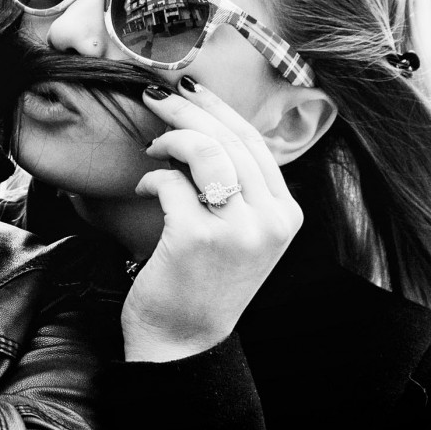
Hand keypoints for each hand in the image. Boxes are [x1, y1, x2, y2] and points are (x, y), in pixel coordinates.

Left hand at [120, 80, 301, 360]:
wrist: (182, 343)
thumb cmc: (200, 282)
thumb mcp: (239, 233)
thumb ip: (236, 186)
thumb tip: (203, 122)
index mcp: (286, 213)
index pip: (255, 142)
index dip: (219, 107)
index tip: (190, 87)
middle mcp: (271, 220)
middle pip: (229, 139)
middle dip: (187, 108)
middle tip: (154, 94)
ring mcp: (239, 229)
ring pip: (204, 151)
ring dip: (170, 138)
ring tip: (151, 149)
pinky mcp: (199, 237)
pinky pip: (171, 182)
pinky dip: (152, 178)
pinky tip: (144, 187)